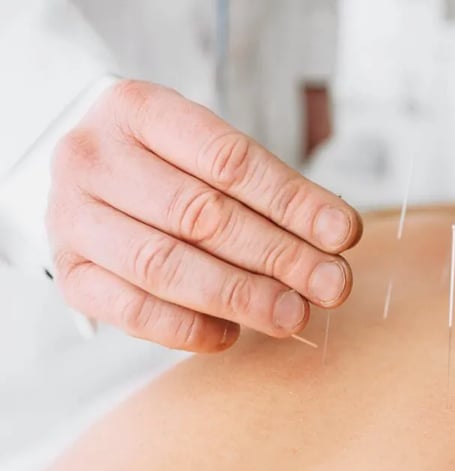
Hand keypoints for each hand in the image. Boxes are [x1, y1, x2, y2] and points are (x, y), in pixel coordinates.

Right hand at [47, 80, 361, 351]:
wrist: (93, 174)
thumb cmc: (168, 161)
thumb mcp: (208, 148)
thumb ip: (266, 189)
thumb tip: (334, 239)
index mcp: (137, 109)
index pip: (228, 159)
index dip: (292, 201)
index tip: (342, 234)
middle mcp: (94, 159)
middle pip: (200, 215)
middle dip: (278, 255)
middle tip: (331, 284)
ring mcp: (72, 218)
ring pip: (165, 266)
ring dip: (240, 296)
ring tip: (294, 314)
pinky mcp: (70, 272)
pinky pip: (131, 311)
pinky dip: (188, 328)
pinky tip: (231, 334)